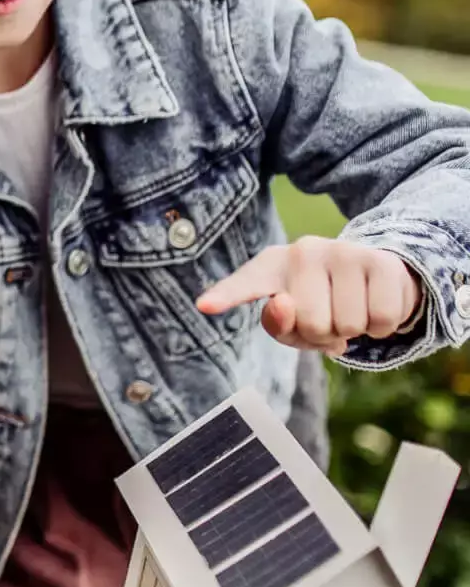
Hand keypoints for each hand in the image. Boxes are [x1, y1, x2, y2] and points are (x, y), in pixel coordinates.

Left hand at [196, 237, 421, 355]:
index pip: (245, 284)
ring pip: (348, 325)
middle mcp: (301, 252)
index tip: (204, 306)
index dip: (225, 296)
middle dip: (325, 335)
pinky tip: (372, 305)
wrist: (374, 274)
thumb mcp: (295, 321)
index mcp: (270, 268)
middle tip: (330, 316)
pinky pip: (381, 319)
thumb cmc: (323, 303)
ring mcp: (341, 251)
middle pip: (311, 324)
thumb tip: (283, 304)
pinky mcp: (379, 260)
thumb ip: (281, 325)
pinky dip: (381, 327)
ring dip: (354, 330)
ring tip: (351, 308)